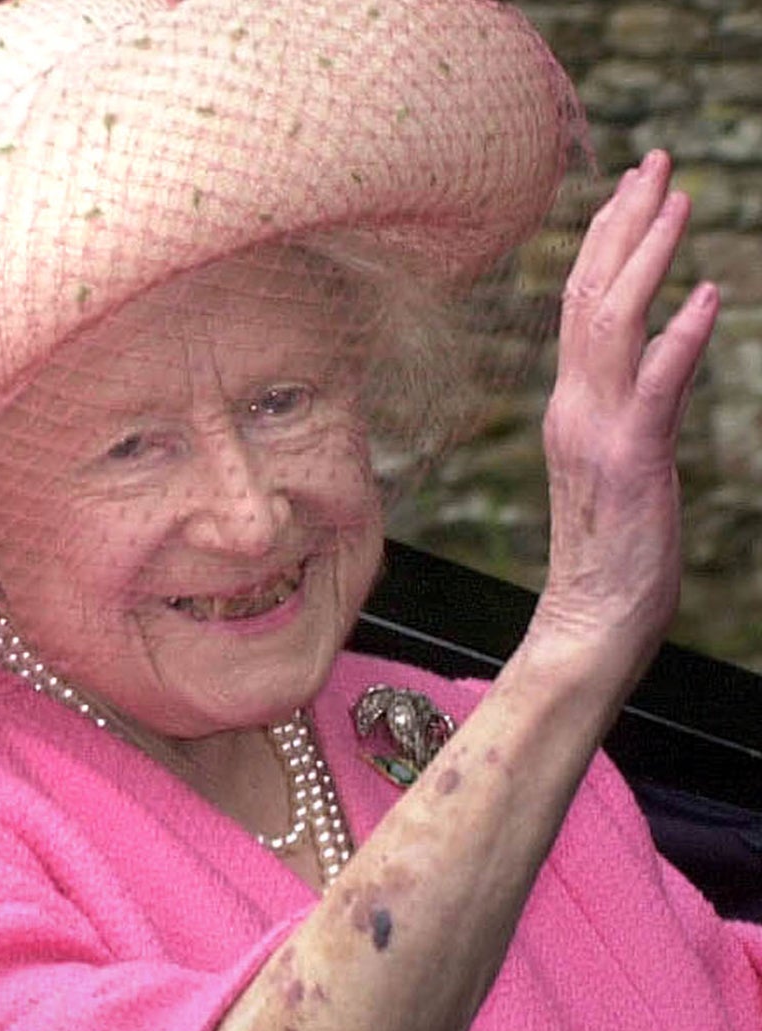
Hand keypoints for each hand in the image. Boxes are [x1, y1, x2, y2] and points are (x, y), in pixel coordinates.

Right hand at [533, 150, 718, 688]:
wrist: (590, 621)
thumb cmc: (612, 553)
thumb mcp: (623, 463)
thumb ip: (638, 401)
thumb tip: (666, 346)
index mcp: (571, 407)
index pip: (580, 306)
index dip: (608, 241)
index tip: (634, 186)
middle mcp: (575, 408)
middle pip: (588, 298)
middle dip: (624, 224)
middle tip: (652, 162)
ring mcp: (597, 433)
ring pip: (611, 326)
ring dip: (647, 259)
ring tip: (678, 200)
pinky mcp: (629, 462)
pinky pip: (653, 389)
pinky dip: (679, 338)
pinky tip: (707, 297)